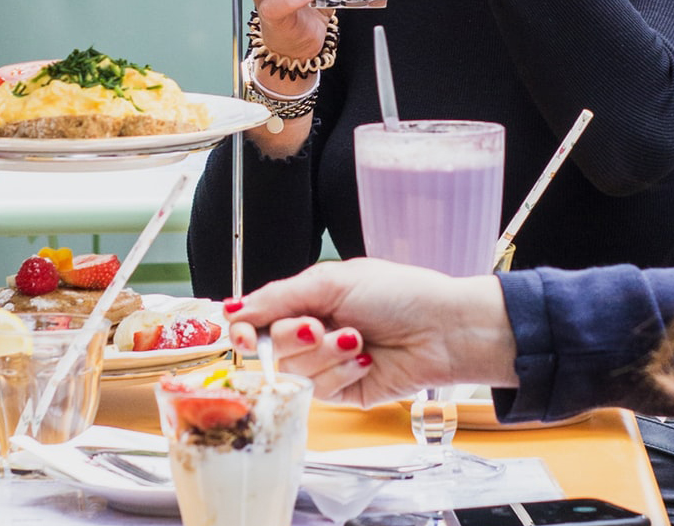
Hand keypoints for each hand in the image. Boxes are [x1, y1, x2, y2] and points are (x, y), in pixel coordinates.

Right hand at [226, 258, 516, 405]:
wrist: (441, 329)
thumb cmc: (397, 293)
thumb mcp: (333, 282)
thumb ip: (279, 297)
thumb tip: (232, 309)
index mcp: (309, 299)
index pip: (259, 318)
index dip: (246, 330)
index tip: (246, 337)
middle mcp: (314, 331)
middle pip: (273, 347)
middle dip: (296, 337)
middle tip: (320, 325)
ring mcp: (327, 363)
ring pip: (295, 371)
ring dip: (325, 354)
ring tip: (356, 339)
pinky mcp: (343, 392)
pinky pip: (320, 391)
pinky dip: (341, 371)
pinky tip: (365, 359)